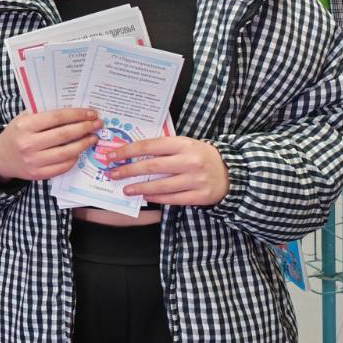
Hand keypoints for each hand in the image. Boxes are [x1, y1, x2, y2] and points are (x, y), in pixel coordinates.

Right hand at [0, 108, 101, 182]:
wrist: (1, 158)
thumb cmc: (16, 134)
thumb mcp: (23, 119)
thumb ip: (43, 114)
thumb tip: (73, 110)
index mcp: (25, 126)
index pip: (56, 117)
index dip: (77, 115)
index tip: (91, 113)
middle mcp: (28, 144)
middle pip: (64, 135)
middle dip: (85, 128)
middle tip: (98, 124)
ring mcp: (33, 161)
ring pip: (66, 152)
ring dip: (83, 144)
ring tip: (93, 138)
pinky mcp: (38, 174)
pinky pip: (62, 167)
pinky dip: (74, 159)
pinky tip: (79, 152)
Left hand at [102, 136, 229, 206]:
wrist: (231, 172)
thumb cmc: (200, 156)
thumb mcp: (185, 145)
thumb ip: (163, 148)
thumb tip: (131, 154)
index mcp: (183, 144)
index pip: (149, 146)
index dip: (127, 151)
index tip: (112, 156)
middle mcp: (189, 161)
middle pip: (152, 166)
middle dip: (128, 170)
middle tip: (113, 174)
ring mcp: (195, 180)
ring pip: (160, 185)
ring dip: (139, 188)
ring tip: (125, 189)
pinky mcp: (199, 196)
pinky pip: (172, 199)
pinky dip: (156, 197)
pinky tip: (145, 196)